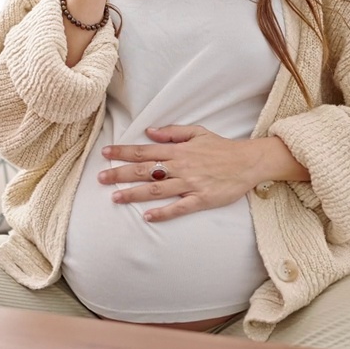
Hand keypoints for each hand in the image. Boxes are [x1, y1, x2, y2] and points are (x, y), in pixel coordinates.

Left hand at [98, 125, 265, 222]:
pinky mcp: (201, 199)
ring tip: (115, 197)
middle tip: (101, 178)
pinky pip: (179, 207)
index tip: (105, 153)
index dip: (123, 151)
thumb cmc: (221, 147)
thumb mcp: (197, 132)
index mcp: (178, 150)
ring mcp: (190, 184)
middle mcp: (180, 167)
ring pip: (157, 189)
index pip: (144, 151)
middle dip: (121, 173)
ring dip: (134, 194)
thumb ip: (172, 132)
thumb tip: (149, 132)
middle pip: (144, 170)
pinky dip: (163, 212)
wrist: (248, 162)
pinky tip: (148, 216)